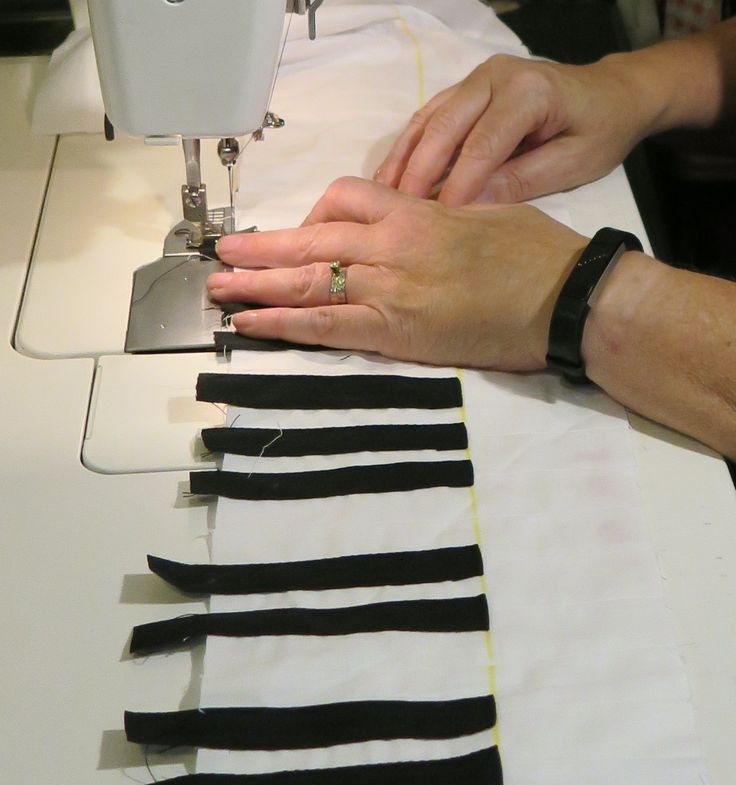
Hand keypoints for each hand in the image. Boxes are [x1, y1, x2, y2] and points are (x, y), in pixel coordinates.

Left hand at [208, 177, 585, 371]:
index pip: (345, 200)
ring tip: (218, 290)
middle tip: (224, 253)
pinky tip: (251, 325)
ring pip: (307, 281)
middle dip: (261, 248)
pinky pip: (324, 325)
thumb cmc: (538, 258)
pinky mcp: (396, 331)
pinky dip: (282, 324)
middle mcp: (392, 246)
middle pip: (310, 240)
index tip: (297, 234)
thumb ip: (441, 221)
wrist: (565, 298)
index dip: (312, 218)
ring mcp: (390, 289)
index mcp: (416, 212)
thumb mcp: (485, 216)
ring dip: (256, 286)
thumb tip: (421, 228)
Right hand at [374, 53, 659, 205]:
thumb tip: (471, 205)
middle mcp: (495, 76)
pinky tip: (390, 178)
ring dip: (404, 160)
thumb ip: (521, 181)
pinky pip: (428, 117)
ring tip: (381, 199)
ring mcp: (476, 79)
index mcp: (528, 92)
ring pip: (429, 120)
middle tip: (397, 217)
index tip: (438, 223)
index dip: (457, 186)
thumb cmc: (598, 132)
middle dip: (419, 174)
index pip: (482, 144)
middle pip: (445, 127)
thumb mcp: (572, 164)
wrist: (609, 95)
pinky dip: (408, 148)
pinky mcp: (466, 89)